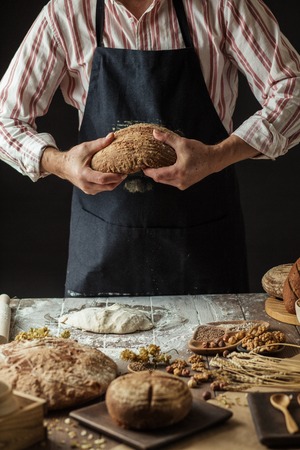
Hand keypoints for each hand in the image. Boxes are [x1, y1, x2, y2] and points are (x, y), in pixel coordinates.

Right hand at [40, 134, 126, 194]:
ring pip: (106, 189)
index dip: (115, 177)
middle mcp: (86, 185)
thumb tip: (112, 136)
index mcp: (84, 175)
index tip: (123, 172)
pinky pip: (103, 189)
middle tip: (125, 172)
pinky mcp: (90, 191)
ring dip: (115, 182)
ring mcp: (88, 190)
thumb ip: (100, 143)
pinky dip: (109, 184)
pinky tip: (113, 176)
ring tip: (121, 173)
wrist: (62, 166)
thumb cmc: (74, 156)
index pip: (102, 179)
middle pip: (107, 186)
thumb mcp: (86, 147)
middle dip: (118, 180)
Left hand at [143, 129, 259, 189]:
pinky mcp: (186, 185)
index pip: (158, 175)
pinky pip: (172, 182)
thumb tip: (154, 133)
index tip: (142, 167)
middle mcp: (180, 181)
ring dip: (160, 175)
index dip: (148, 172)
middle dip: (153, 174)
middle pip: (160, 180)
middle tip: (147, 166)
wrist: (213, 160)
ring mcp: (183, 184)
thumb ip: (167, 138)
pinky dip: (167, 177)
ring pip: (166, 182)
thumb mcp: (182, 143)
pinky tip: (165, 169)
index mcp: (178, 172)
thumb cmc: (199, 151)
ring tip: (154, 167)